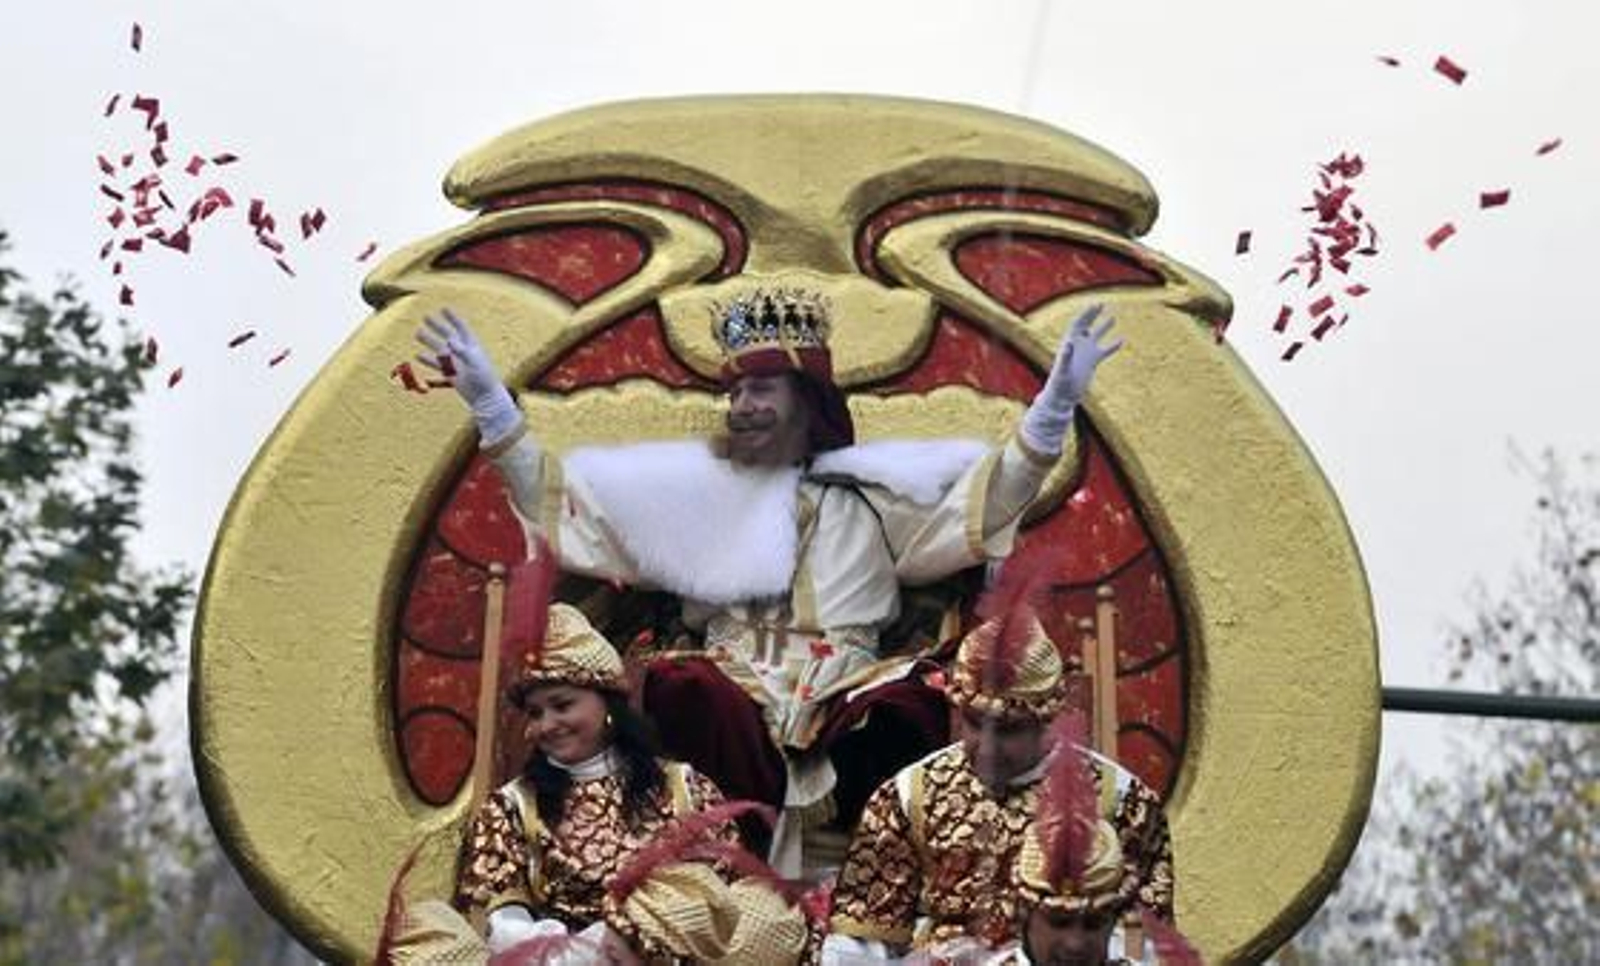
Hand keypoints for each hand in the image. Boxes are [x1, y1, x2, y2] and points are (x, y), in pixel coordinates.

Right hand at [415, 308, 521, 442]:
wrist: (485, 397)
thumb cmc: (484, 378)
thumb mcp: (474, 361)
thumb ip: (462, 350)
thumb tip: (449, 339)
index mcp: (471, 345)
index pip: (461, 327)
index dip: (452, 317)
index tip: (443, 308)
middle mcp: (462, 351)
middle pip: (447, 334)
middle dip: (437, 326)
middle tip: (425, 317)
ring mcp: (456, 362)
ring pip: (439, 348)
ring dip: (429, 340)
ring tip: (417, 332)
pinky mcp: (451, 373)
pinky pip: (437, 364)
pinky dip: (428, 360)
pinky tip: (418, 355)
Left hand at [1019, 305, 1122, 455]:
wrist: (1063, 397)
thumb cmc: (1058, 385)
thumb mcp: (1061, 370)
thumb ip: (1064, 357)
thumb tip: (1069, 343)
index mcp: (1068, 343)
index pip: (1077, 324)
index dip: (1085, 314)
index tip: (1094, 305)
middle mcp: (1077, 346)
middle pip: (1086, 325)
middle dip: (1093, 315)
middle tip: (1102, 304)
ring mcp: (1085, 353)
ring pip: (1096, 336)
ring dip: (1104, 327)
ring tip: (1113, 317)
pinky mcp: (1092, 362)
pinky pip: (1104, 351)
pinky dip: (1112, 346)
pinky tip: (1122, 340)